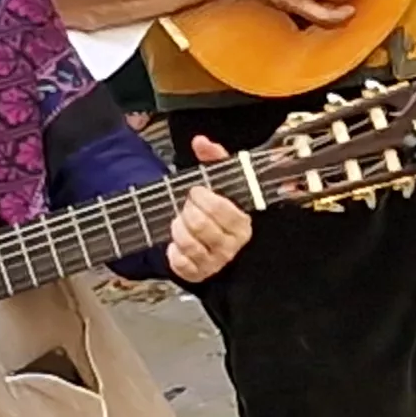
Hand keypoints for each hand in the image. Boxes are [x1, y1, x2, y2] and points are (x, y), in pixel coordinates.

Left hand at [165, 138, 253, 282]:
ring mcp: (216, 262)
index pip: (221, 209)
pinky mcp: (198, 274)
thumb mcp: (218, 182)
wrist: (209, 242)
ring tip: (179, 222)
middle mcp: (232, 245)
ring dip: (177, 228)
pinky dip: (173, 251)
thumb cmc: (216, 210)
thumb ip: (213, 160)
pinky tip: (176, 243)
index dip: (202, 197)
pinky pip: (180, 263)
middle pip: (201, 225)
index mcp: (242, 223)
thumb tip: (201, 142)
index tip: (196, 192)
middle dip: (187, 211)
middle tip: (186, 207)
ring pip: (189, 243)